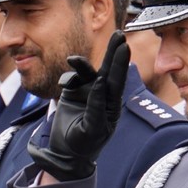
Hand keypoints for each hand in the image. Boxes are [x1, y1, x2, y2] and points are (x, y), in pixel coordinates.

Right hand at [29, 31, 128, 180]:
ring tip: (73, 60)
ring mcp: (86, 92)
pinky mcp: (72, 92)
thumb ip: (97, 106)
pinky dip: (68, 77)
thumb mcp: (92, 129)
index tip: (123, 47)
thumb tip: (100, 82)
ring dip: (81, 65)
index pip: (117, 81)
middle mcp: (101, 95)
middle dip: (113, 52)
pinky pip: (71, 78)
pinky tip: (64, 84)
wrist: (65, 152)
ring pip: (86, 72)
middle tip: (119, 34)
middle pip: (108, 69)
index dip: (120, 63)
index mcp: (111, 104)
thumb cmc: (84, 144)